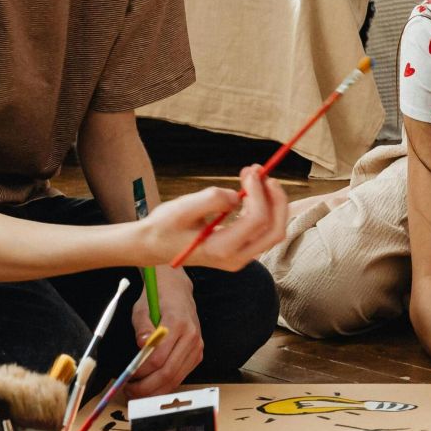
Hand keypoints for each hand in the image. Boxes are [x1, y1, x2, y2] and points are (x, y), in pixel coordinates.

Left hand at [126, 266, 200, 399]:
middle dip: (146, 388)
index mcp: (178, 324)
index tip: (126, 376)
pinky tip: (151, 387)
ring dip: (155, 391)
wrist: (178, 292)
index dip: (140, 372)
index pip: (158, 358)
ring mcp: (197, 348)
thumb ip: (142, 327)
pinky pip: (181, 376)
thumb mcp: (142, 308)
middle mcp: (191, 338)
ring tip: (137, 393)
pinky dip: (165, 385)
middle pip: (168, 373)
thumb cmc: (157, 300)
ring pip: (176, 379)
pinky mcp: (197, 355)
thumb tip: (142, 345)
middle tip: (129, 392)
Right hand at [150, 166, 289, 271]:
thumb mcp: (182, 208)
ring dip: (271, 201)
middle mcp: (236, 258)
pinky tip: (250, 188)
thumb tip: (237, 197)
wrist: (154, 246)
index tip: (251, 172)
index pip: (257, 221)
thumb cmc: (165, 226)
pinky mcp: (240, 250)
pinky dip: (263, 207)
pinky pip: (262, 230)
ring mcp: (241, 257)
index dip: (259, 193)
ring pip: (273, 230)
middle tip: (265, 174)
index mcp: (222, 249)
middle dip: (276, 199)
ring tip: (254, 174)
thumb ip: (211, 200)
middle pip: (275, 230)